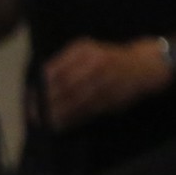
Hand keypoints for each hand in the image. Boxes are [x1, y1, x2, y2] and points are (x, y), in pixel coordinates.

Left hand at [39, 37, 168, 130]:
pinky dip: (73, 119)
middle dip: (46, 104)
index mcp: (82, 49)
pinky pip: (87, 110)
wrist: (145, 64)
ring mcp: (104, 79)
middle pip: (63, 87)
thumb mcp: (86, 52)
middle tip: (34, 116)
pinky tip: (62, 125)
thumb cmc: (108, 58)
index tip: (31, 99)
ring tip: (46, 123)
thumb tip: (39, 84)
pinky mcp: (112, 96)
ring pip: (74, 100)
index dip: (40, 88)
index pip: (54, 70)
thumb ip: (64, 65)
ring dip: (58, 115)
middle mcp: (93, 62)